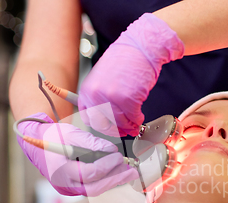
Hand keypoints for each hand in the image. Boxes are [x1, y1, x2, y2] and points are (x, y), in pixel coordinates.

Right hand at [16, 113, 138, 196]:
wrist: (36, 144)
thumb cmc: (52, 137)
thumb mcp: (70, 133)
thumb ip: (90, 142)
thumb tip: (111, 150)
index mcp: (60, 170)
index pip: (88, 173)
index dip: (106, 166)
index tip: (118, 156)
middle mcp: (64, 184)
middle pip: (94, 188)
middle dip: (115, 180)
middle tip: (132, 172)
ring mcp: (67, 188)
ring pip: (94, 189)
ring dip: (113, 181)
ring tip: (129, 172)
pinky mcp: (72, 188)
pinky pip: (91, 187)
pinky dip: (105, 181)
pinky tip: (117, 174)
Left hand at [78, 13, 183, 136]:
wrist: (140, 48)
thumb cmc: (124, 60)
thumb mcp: (102, 78)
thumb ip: (101, 97)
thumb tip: (108, 117)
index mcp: (87, 90)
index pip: (88, 118)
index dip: (100, 125)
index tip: (109, 127)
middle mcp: (96, 95)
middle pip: (102, 124)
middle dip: (114, 130)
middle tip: (123, 130)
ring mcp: (111, 98)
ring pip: (119, 123)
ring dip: (129, 126)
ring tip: (134, 122)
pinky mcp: (128, 100)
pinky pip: (133, 117)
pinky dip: (138, 119)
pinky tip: (140, 116)